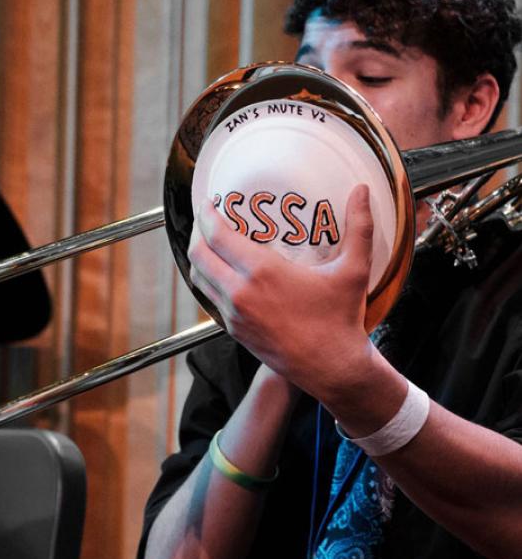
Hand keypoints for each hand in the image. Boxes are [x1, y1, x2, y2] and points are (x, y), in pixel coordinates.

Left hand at [188, 184, 376, 399]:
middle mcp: (239, 293)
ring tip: (210, 243)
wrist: (331, 368)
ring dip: (200, 258)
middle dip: (196, 232)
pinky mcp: (234, 331)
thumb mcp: (353, 270)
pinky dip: (209, 281)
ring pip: (200, 279)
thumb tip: (363, 190)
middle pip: (198, 255)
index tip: (207, 202)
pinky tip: (223, 274)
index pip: (216, 236)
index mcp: (261, 272)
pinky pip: (211, 299)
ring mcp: (233, 314)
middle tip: (206, 219)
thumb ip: (359, 227)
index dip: (206, 215)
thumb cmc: (341, 320)